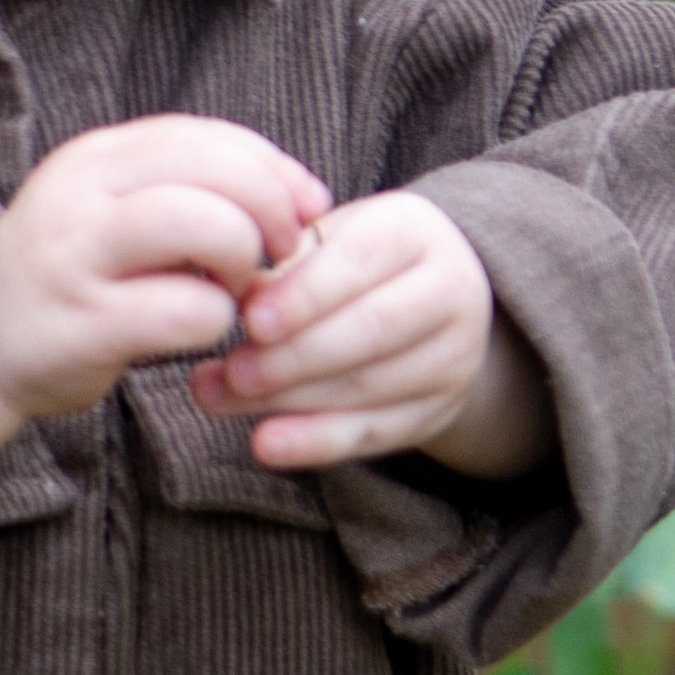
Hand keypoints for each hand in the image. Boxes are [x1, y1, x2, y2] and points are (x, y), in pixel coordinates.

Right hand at [0, 117, 330, 522]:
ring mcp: (74, 260)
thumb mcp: (117, 208)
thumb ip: (192, 187)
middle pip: (213, 169)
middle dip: (270, 211)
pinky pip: (189, 311)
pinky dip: (216, 320)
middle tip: (277, 254)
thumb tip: (305, 196)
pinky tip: (199, 329)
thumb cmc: (74, 275)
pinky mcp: (82, 328)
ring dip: (244, 260)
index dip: (272, 168)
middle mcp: (79, 195)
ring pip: (204, 225)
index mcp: (94, 157)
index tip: (302, 208)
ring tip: (233, 289)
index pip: (204, 135)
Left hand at [189, 190, 554, 477]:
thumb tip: (229, 290)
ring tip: (221, 400)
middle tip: (230, 372)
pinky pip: (376, 432)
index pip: (360, 260)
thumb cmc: (350, 264)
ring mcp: (454, 354)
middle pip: (372, 329)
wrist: (425, 305)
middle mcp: (451, 288)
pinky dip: (316, 442)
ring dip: (290, 400)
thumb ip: (282, 259)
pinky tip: (265, 445)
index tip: (249, 321)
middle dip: (292, 355)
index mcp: (414, 230)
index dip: (303, 295)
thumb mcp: (324, 240)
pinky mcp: (439, 408)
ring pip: (371, 385)